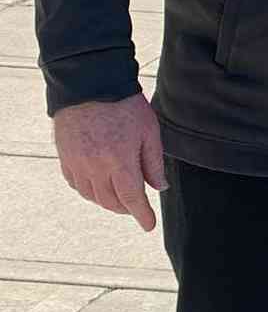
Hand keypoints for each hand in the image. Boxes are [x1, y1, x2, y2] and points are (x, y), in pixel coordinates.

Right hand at [52, 91, 166, 232]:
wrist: (90, 85)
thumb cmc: (124, 106)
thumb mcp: (149, 131)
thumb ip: (153, 162)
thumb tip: (159, 187)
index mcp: (119, 160)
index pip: (131, 198)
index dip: (142, 215)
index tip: (149, 225)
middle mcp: (95, 166)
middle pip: (111, 201)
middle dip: (126, 209)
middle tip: (137, 207)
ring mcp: (77, 163)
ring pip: (92, 196)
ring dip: (108, 201)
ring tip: (120, 197)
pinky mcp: (65, 157)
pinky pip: (77, 184)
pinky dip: (89, 191)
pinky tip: (99, 186)